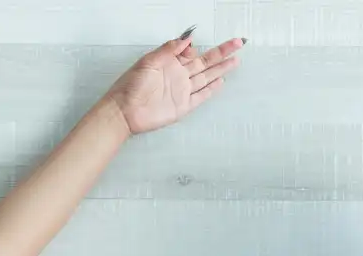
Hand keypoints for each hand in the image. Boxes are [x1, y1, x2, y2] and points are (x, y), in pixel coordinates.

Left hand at [105, 30, 244, 134]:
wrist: (124, 111)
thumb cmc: (130, 86)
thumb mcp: (149, 61)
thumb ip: (169, 49)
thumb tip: (187, 38)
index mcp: (169, 63)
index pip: (190, 52)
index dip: (197, 46)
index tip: (199, 42)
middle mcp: (178, 76)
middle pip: (205, 62)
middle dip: (222, 53)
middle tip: (238, 43)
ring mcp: (181, 91)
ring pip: (206, 77)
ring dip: (221, 69)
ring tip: (235, 60)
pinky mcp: (182, 106)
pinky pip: (200, 96)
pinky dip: (211, 89)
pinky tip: (221, 82)